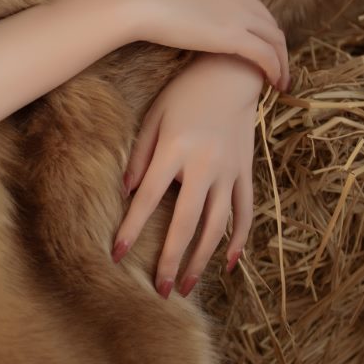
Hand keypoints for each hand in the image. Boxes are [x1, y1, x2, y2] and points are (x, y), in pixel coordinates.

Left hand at [111, 53, 268, 296]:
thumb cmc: (185, 93)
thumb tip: (128, 192)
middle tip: (159, 290)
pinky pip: (244, 212)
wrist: (232, 72)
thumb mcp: (154, 116)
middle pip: (185, 223)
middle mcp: (204, 166)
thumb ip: (139, 155)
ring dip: (201, 259)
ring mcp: (229, 172)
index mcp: (175, 150)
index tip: (117, 256)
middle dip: (170, 259)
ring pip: (217, 226)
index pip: (148, 199)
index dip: (131, 229)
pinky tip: (228, 263)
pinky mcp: (246, 172)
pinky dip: (239, 239)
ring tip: (185, 285)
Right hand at [126, 0, 289, 90]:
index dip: (255, 24)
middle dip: (274, 43)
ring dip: (280, 59)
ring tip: (280, 79)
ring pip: (273, 38)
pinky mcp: (234, 34)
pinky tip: (276, 82)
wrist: (136, 0)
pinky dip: (275, 68)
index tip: (253, 42)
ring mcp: (238, 10)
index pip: (248, 1)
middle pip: (267, 20)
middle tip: (275, 64)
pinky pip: (264, 53)